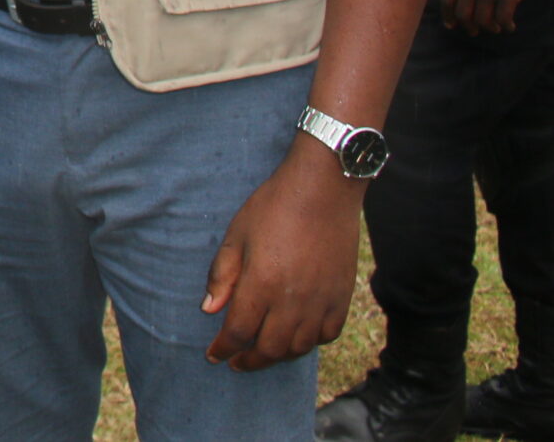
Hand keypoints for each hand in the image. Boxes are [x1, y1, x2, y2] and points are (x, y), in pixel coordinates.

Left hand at [201, 147, 361, 368]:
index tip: (214, 356)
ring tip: (264, 352)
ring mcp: (322, 301)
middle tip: (236, 362)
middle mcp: (293, 300)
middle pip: (270, 347)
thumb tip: (210, 310)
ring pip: (300, 347)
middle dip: (249, 360)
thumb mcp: (236, 235)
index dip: (224, 348)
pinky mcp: (343, 297)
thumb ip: (223, 276)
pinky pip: (327, 334)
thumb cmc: (273, 207)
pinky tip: (298, 338)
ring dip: (279, 355)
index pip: (239, 332)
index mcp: (262, 284)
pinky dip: (310, 343)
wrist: (323, 190)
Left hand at [439, 0, 545, 34]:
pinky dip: (506, 26)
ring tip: (495, 28)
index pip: (447, 2)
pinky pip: (503, 18)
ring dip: (489, 28)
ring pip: (483, 20)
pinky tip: (509, 26)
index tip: (452, 25)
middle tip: (475, 31)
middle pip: (464, 15)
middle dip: (469, 26)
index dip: (449, 17)